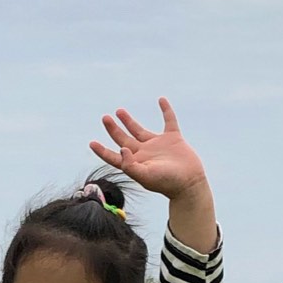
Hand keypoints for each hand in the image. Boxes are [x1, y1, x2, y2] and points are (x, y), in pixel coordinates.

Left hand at [94, 98, 216, 248]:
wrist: (190, 183)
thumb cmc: (167, 183)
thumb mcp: (145, 176)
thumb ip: (130, 165)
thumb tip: (121, 149)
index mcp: (135, 163)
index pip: (114, 156)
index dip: (102, 151)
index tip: (92, 143)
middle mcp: (144, 153)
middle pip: (123, 139)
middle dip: (113, 129)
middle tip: (105, 117)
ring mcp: (158, 145)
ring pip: (139, 130)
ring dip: (128, 121)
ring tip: (119, 111)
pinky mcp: (173, 139)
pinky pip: (169, 120)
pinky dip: (166, 110)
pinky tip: (161, 100)